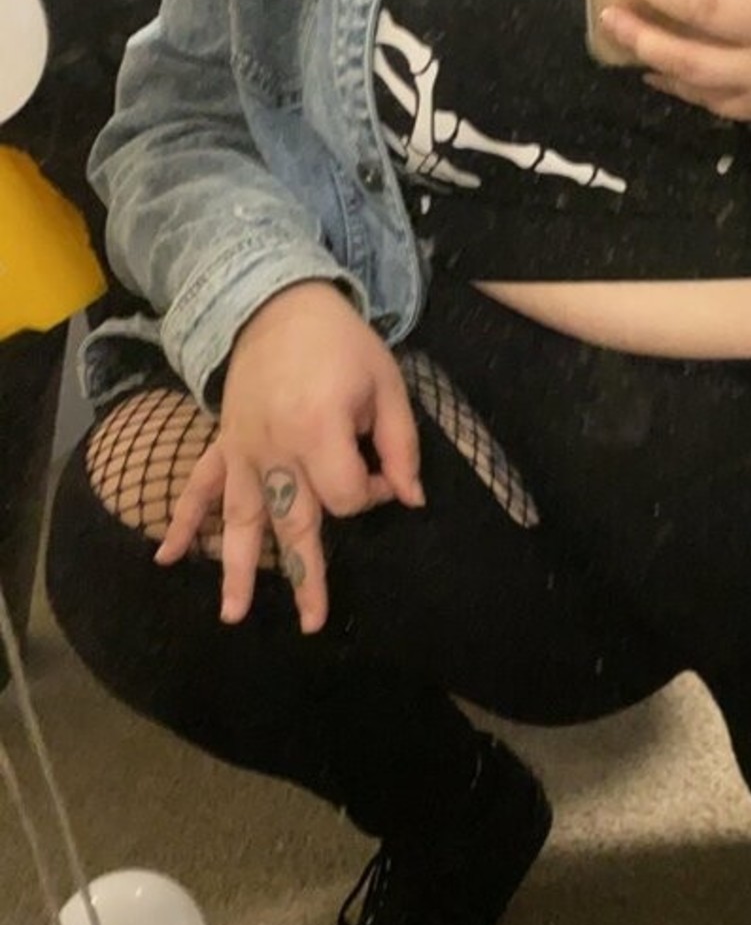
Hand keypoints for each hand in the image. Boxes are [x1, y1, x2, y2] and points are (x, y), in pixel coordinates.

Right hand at [154, 282, 423, 634]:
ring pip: (242, 519)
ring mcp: (244, 450)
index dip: (372, 492)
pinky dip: (183, 522)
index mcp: (318, 431)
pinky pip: (199, 487)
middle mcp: (276, 449)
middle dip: (305, 576)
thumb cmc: (340, 342)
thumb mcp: (386, 384)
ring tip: (233, 616)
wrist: (276, 301)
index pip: (348, 495)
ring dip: (237, 570)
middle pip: (294, 524)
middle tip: (311, 623)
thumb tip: (409, 498)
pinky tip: (167, 556)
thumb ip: (400, 445)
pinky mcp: (225, 443)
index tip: (383, 471)